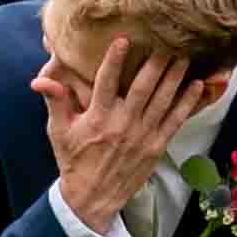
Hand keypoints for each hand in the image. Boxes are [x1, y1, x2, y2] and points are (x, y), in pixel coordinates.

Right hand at [31, 35, 200, 233]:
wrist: (92, 197)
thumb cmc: (74, 159)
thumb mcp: (59, 131)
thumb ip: (55, 102)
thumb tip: (39, 80)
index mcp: (98, 118)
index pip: (106, 82)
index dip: (114, 60)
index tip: (124, 39)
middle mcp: (122, 124)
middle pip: (143, 88)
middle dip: (156, 63)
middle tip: (168, 41)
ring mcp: (142, 135)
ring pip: (162, 100)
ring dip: (175, 77)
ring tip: (185, 56)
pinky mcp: (156, 146)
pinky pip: (175, 120)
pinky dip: (187, 102)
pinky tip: (197, 85)